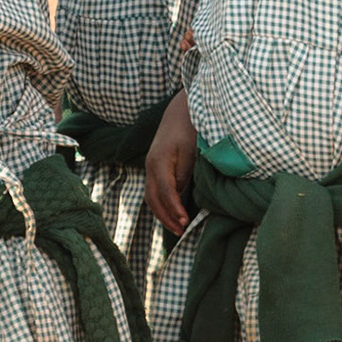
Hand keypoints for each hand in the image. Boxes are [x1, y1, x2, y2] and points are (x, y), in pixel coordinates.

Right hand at [145, 91, 197, 234]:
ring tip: (177, 227)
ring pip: (151, 196)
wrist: (180, 110)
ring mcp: (150, 166)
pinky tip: (172, 212)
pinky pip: (154, 190)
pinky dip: (162, 204)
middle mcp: (151, 166)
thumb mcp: (191, 151)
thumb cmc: (189, 128)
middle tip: (181, 232)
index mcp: (160, 162)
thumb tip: (180, 195)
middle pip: (153, 199)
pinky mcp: (154, 166)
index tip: (186, 223)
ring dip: (162, 213)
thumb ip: (185, 174)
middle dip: (166, 217)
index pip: (167, 192)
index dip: (175, 209)